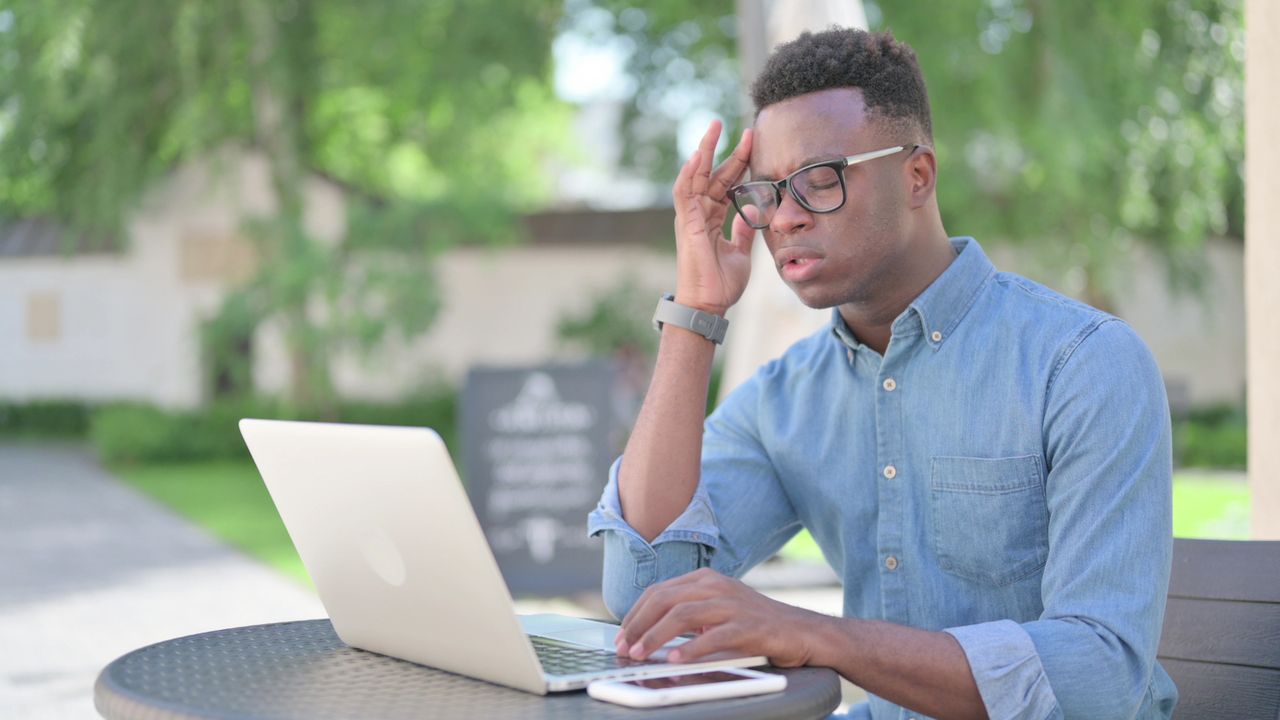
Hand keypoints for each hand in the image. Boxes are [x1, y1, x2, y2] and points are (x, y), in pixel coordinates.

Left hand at [613, 568, 826, 667]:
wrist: (801, 630)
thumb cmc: (756, 624)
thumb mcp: (717, 610)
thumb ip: (688, 615)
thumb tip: (649, 633)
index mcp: (705, 579)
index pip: (658, 591)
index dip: (635, 614)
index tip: (622, 635)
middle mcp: (716, 586)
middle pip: (664, 600)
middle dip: (638, 625)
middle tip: (624, 647)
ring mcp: (732, 604)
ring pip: (682, 615)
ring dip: (655, 637)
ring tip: (641, 654)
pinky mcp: (747, 625)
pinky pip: (712, 636)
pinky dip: (690, 649)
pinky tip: (675, 660)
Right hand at [672, 121, 755, 316]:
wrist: (709, 305)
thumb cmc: (722, 284)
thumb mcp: (741, 252)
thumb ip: (744, 230)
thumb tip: (751, 210)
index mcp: (712, 219)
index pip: (726, 183)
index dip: (739, 163)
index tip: (754, 143)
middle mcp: (699, 214)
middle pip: (713, 175)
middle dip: (728, 150)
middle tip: (742, 128)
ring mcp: (691, 217)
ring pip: (696, 176)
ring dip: (705, 151)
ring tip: (715, 127)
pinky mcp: (686, 224)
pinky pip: (685, 192)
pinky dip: (690, 172)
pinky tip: (700, 154)